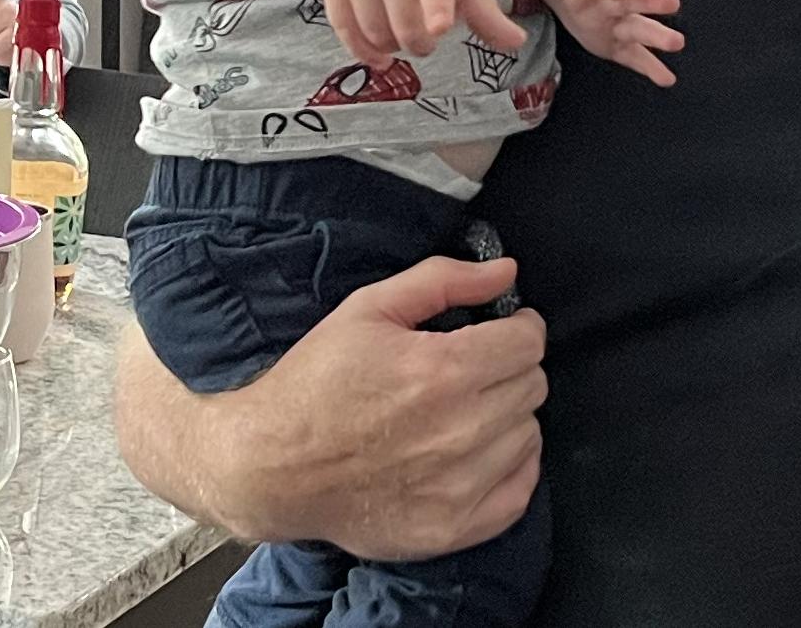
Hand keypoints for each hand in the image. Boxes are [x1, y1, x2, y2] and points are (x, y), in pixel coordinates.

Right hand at [117, 256, 547, 558]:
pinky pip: (519, 492)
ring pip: (529, 434)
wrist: (269, 466)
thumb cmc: (317, 379)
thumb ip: (444, 279)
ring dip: (509, 415)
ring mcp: (458, 486)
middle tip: (474, 367)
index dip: (518, 326)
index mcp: (444, 371)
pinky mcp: (451, 529)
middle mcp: (460, 430)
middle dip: (509, 367)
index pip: (528, 342)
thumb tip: (506, 270)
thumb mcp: (370, 307)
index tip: (500, 327)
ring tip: (467, 408)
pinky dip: (509, 467)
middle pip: (532, 385)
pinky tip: (478, 451)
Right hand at [321, 0, 525, 66]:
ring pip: (378, 37)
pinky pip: (347, 35)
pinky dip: (366, 52)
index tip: (440, 26)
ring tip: (406, 29)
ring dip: (396, 46)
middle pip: (407, 29)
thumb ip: (485, 11)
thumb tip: (517, 45)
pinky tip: (380, 52)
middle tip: (430, 31)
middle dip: (423, 43)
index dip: (438, 7)